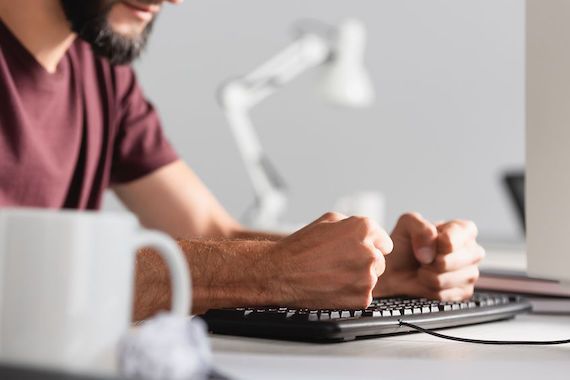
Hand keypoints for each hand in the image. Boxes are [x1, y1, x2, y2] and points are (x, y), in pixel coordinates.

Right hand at [269, 212, 392, 308]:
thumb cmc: (301, 247)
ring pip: (371, 279)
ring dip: (357, 278)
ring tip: (332, 275)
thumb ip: (353, 224)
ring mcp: (367, 277)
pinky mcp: (362, 298)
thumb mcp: (328, 220)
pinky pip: (364, 295)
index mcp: (364, 229)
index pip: (385, 242)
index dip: (370, 247)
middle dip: (364, 263)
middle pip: (379, 261)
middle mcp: (369, 252)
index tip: (357, 251)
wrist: (281, 273)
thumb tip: (367, 233)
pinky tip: (333, 287)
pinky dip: (351, 294)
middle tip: (339, 264)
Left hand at [374, 213, 484, 300]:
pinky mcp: (464, 293)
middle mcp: (472, 251)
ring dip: (429, 276)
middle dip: (432, 261)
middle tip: (423, 258)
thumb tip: (431, 250)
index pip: (459, 237)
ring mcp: (470, 273)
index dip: (440, 242)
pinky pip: (444, 294)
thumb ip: (420, 227)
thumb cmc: (403, 246)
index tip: (430, 243)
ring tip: (424, 269)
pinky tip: (427, 281)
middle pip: (455, 260)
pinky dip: (429, 289)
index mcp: (463, 230)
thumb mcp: (406, 224)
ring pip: (449, 279)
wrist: (393, 272)